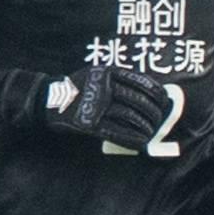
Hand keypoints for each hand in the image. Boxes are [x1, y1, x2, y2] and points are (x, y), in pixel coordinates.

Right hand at [42, 59, 173, 147]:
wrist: (48, 99)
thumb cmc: (80, 88)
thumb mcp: (97, 74)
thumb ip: (120, 79)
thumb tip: (152, 92)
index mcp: (107, 72)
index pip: (140, 81)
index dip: (157, 93)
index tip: (165, 100)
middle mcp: (102, 87)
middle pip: (137, 100)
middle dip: (154, 112)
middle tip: (160, 120)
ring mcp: (95, 106)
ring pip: (129, 116)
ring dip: (145, 127)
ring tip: (152, 131)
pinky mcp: (88, 123)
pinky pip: (116, 132)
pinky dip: (132, 139)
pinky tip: (142, 142)